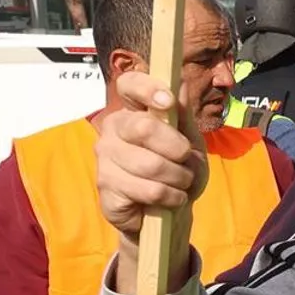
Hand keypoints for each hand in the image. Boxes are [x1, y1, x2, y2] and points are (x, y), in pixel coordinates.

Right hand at [95, 71, 207, 239]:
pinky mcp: (106, 189)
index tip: (168, 101)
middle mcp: (112, 131)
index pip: (128, 84)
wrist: (169, 209)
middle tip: (185, 161)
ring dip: (179, 178)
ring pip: (151, 165)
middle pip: (143, 128)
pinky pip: (149, 191)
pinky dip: (170, 197)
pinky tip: (168, 199)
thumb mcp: (189, 141)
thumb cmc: (177, 169)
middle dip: (177, 149)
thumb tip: (179, 85)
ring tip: (180, 183)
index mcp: (133, 112)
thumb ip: (184, 115)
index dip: (147, 88)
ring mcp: (105, 160)